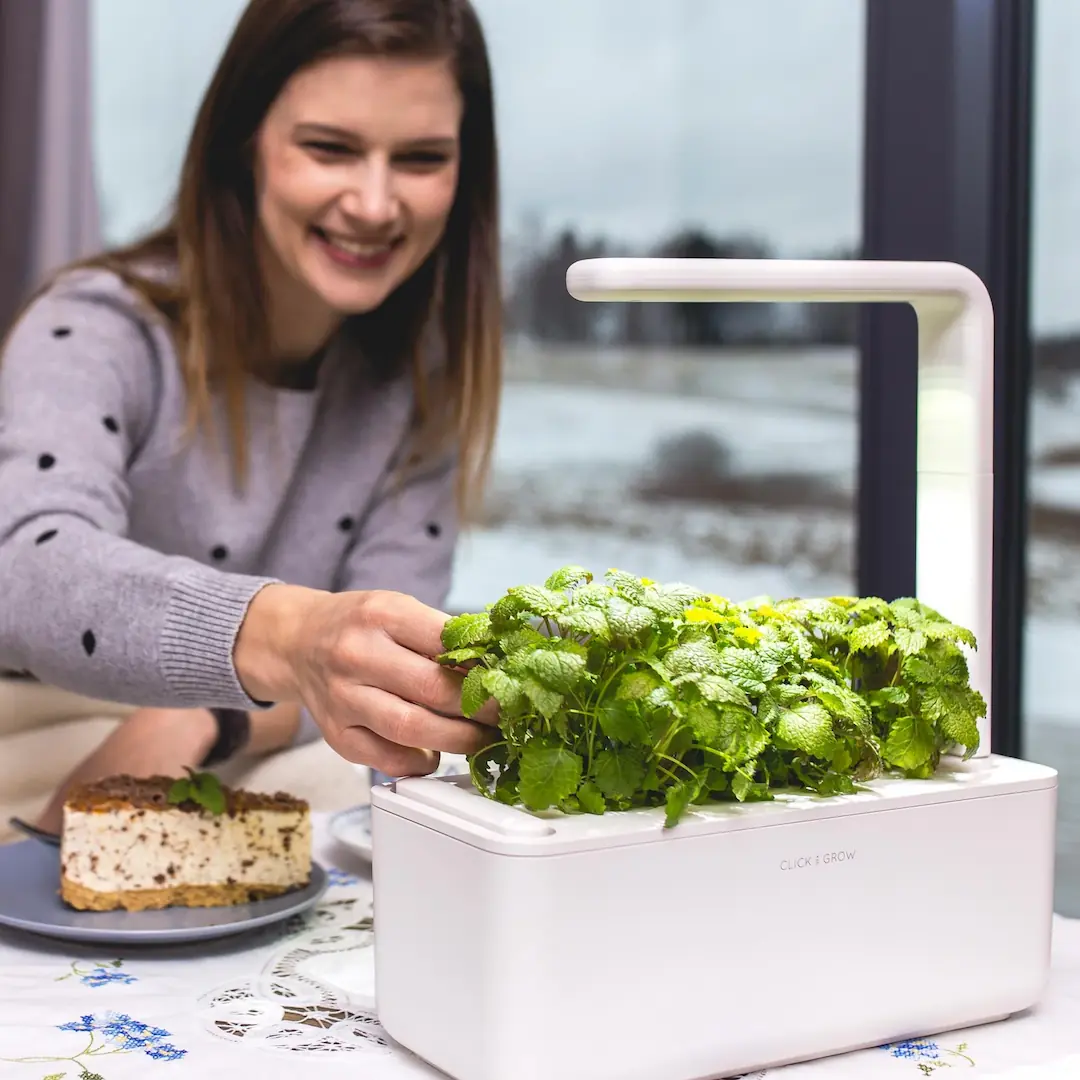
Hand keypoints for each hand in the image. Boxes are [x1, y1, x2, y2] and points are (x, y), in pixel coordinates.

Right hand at [234, 585, 497, 775]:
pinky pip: (387, 759)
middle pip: (432, 690)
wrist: (297, 643)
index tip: (509, 679)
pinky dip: (420, 762)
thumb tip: (498, 665)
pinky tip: (437, 752)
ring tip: (482, 738)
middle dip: (481, 708)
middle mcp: (358, 656)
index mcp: (382, 615)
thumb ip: (443, 635)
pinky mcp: (337, 736)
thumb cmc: (360, 626)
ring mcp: (344, 699)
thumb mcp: (399, 609)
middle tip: (507, 715)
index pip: (446, 642)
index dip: (485, 665)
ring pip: (411, 729)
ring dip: (458, 740)